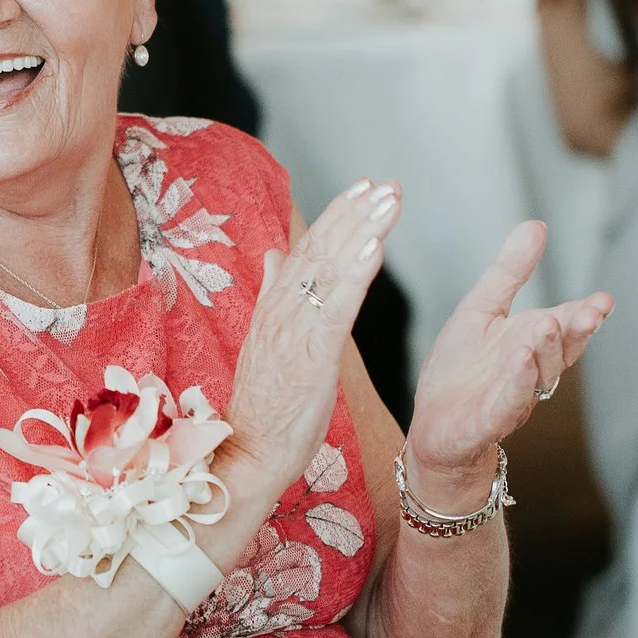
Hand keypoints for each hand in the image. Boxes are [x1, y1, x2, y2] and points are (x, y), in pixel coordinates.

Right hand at [221, 180, 403, 500]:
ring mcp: (294, 331)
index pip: (307, 248)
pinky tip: (376, 247)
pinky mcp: (310, 356)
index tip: (363, 186)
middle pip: (322, 249)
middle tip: (388, 183)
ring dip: (362, 229)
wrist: (247, 453)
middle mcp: (282, 310)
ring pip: (330, 269)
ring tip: (390, 201)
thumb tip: (276, 256)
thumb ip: (275, 295)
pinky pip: (336, 307)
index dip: (336, 215)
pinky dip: (355, 273)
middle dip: (357, 212)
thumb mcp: (270, 343)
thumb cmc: (265, 406)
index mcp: (275, 307)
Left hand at [404, 222, 609, 489]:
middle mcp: (531, 369)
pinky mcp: (489, 420)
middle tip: (589, 312)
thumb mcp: (482, 308)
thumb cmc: (461, 369)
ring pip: (538, 374)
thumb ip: (510, 271)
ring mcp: (513, 396)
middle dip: (576, 331)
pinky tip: (521, 360)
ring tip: (546, 325)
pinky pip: (508, 402)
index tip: (604, 300)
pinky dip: (518, 383)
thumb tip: (537, 225)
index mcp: (532, 341)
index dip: (586, 314)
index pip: (566, 324)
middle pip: (560, 349)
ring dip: (545, 351)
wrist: (435, 425)